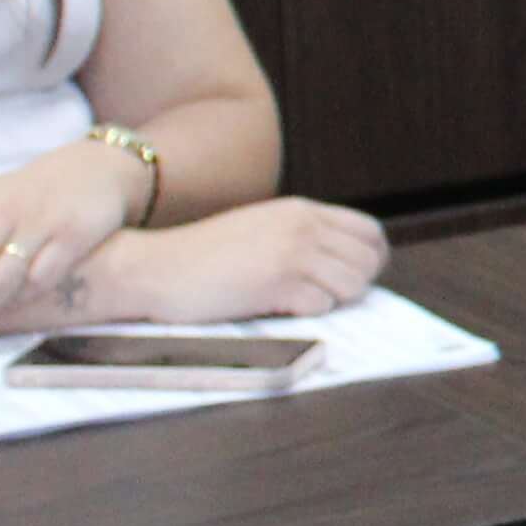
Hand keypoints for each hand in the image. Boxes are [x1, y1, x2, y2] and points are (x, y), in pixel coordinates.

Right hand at [106, 199, 389, 324]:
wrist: (154, 267)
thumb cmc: (203, 257)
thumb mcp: (261, 229)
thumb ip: (300, 236)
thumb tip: (342, 263)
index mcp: (302, 211)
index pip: (369, 232)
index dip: (371, 260)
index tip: (354, 278)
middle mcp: (303, 227)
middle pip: (368, 261)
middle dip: (355, 285)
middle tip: (325, 297)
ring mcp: (292, 253)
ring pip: (353, 285)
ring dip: (332, 301)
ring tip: (298, 303)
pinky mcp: (277, 283)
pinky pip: (322, 305)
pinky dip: (307, 313)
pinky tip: (278, 309)